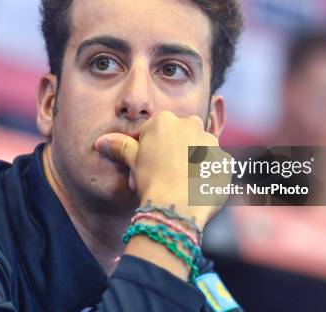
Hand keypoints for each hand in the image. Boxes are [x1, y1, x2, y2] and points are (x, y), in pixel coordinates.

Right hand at [94, 111, 225, 229]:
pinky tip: (195, 189)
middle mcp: (191, 124)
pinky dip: (207, 175)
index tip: (145, 167)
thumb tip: (101, 142)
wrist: (176, 206)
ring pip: (198, 150)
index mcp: (165, 120)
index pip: (154, 132)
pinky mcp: (224, 161)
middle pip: (179, 137)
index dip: (148, 150)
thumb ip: (119, 146)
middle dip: (172, 152)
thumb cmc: (151, 180)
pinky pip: (214, 166)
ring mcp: (211, 142)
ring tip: (180, 185)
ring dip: (191, 162)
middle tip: (162, 176)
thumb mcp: (132, 161)